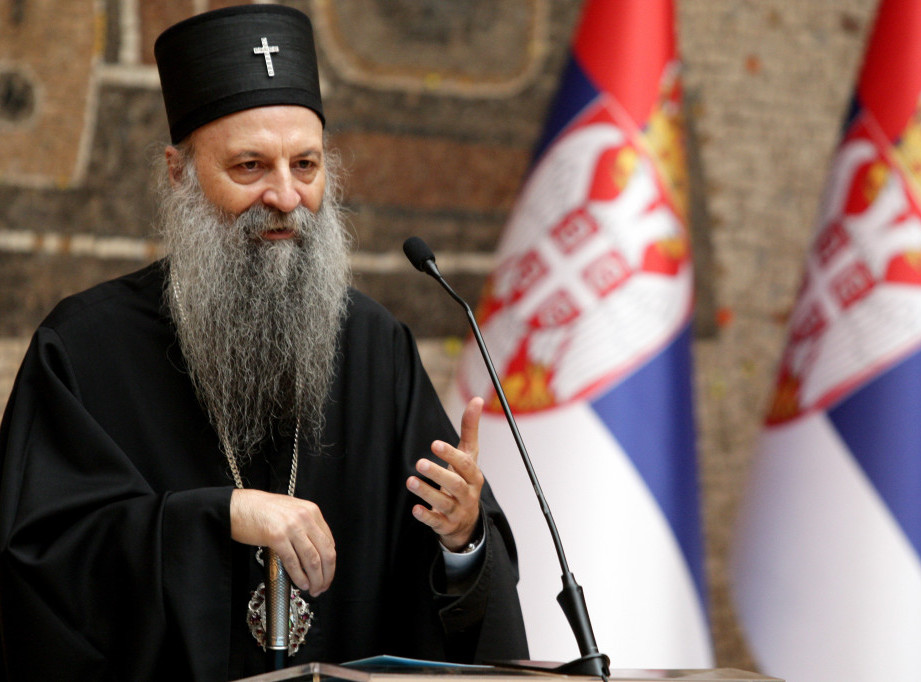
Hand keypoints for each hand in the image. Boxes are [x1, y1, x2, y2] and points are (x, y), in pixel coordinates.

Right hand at [229, 489, 335, 595]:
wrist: (237, 506)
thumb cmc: (261, 509)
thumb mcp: (292, 511)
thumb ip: (306, 526)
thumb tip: (316, 550)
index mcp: (311, 511)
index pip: (329, 541)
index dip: (331, 563)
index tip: (327, 574)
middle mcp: (304, 517)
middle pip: (325, 552)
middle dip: (327, 574)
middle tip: (323, 587)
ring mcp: (291, 527)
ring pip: (312, 559)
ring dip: (316, 579)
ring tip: (314, 589)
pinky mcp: (276, 537)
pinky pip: (293, 562)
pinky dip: (300, 577)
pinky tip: (301, 583)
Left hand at [406, 397, 484, 550]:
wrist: (467, 520)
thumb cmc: (464, 480)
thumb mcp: (468, 456)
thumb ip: (470, 429)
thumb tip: (477, 399)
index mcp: (474, 476)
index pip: (466, 465)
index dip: (451, 454)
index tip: (434, 444)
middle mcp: (468, 494)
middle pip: (456, 484)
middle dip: (438, 474)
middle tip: (419, 463)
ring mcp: (457, 511)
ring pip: (444, 503)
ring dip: (427, 492)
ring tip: (410, 481)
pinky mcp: (445, 525)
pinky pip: (436, 522)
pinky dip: (426, 516)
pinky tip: (415, 509)